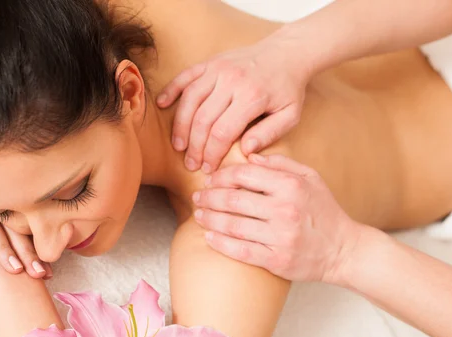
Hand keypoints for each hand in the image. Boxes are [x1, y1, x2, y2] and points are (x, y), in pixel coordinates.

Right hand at [157, 29, 311, 173]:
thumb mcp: (289, 115)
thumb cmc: (288, 89)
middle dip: (194, 146)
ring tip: (178, 145)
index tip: (207, 168)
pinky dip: (171, 90)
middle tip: (190, 164)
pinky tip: (162, 105)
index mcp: (252, 96)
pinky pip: (185, 76)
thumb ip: (269, 134)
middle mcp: (232, 80)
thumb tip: (246, 150)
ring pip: (190, 100)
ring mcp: (218, 69)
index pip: (223, 132)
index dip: (212, 154)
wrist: (288, 53)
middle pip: (203, 119)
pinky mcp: (210, 62)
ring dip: (180, 125)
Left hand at [192, 154, 362, 283]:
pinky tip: (209, 237)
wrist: (344, 250)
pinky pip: (241, 251)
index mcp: (291, 185)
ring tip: (199, 215)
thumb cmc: (324, 210)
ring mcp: (281, 237)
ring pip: (233, 225)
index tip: (210, 179)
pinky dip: (220, 243)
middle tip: (198, 197)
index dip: (222, 176)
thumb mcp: (311, 178)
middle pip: (234, 200)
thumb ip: (281, 163)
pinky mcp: (277, 260)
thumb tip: (250, 156)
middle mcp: (285, 210)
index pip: (245, 174)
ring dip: (210, 219)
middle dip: (209, 197)